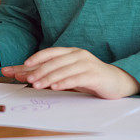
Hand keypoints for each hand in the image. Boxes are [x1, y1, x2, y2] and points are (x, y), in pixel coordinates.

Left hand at [1, 47, 139, 99]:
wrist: (116, 82)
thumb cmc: (88, 77)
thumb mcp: (68, 73)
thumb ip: (50, 73)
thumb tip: (25, 75)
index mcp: (70, 52)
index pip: (50, 53)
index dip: (36, 58)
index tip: (23, 65)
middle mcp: (78, 55)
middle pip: (55, 62)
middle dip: (39, 70)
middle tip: (27, 79)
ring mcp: (87, 64)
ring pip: (63, 70)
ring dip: (48, 77)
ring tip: (36, 85)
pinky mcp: (94, 75)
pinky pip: (77, 78)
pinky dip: (65, 82)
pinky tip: (56, 87)